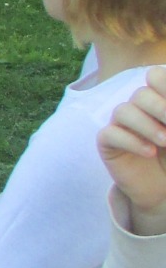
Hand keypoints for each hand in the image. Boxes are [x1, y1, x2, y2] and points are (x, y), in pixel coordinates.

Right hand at [99, 65, 165, 231]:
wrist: (162, 191)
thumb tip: (165, 120)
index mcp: (158, 101)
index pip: (155, 76)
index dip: (165, 84)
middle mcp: (139, 109)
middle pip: (140, 94)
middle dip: (160, 107)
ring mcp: (121, 125)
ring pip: (123, 111)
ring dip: (146, 125)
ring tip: (165, 142)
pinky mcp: (108, 144)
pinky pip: (111, 134)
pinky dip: (131, 141)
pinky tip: (150, 153)